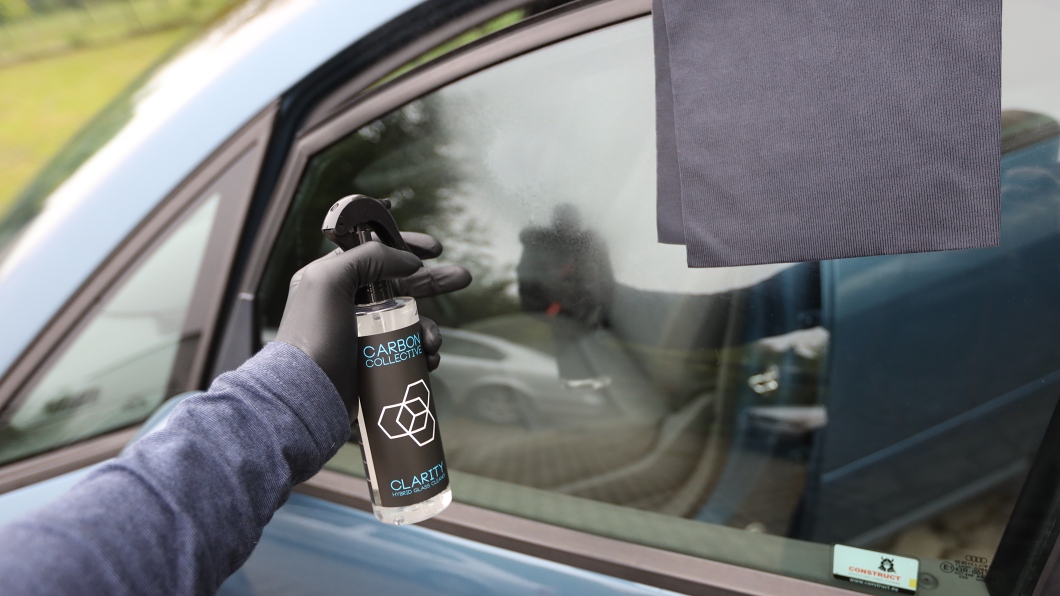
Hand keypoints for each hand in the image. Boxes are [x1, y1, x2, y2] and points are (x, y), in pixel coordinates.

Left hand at [275, 232, 470, 414]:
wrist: (308, 395)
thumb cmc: (314, 336)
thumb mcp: (330, 281)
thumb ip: (368, 258)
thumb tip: (409, 261)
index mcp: (334, 277)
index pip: (375, 250)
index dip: (406, 245)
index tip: (435, 249)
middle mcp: (350, 301)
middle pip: (402, 283)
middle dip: (433, 280)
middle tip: (463, 277)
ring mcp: (364, 332)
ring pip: (411, 320)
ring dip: (430, 328)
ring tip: (433, 344)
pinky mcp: (375, 360)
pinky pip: (409, 348)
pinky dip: (424, 352)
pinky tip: (429, 359)